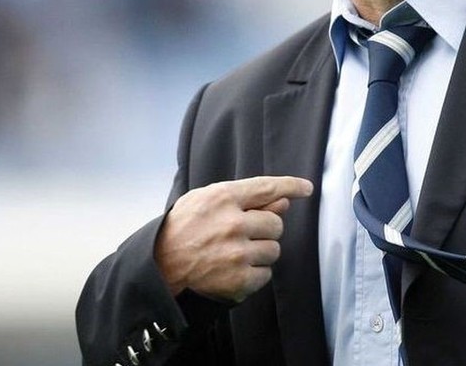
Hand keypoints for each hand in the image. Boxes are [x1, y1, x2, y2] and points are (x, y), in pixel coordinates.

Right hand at [154, 175, 313, 302]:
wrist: (159, 266)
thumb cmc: (182, 229)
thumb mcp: (206, 201)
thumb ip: (245, 199)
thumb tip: (283, 201)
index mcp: (223, 198)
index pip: (266, 188)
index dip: (290, 186)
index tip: (306, 188)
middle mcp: (232, 224)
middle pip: (276, 224)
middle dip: (266, 230)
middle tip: (245, 235)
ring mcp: (237, 254)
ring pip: (274, 250)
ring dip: (261, 252)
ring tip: (236, 253)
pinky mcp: (239, 280)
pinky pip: (266, 274)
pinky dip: (255, 274)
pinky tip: (235, 269)